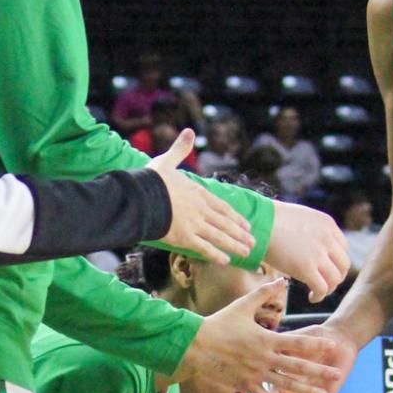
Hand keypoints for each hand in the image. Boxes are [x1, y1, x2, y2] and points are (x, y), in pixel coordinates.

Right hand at [149, 131, 254, 264]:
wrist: (140, 197)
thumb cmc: (151, 180)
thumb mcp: (167, 161)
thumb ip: (180, 149)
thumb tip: (189, 132)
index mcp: (198, 192)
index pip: (222, 207)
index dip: (235, 217)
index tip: (245, 224)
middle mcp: (200, 209)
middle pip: (225, 223)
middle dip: (240, 233)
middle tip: (252, 242)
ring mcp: (194, 224)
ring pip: (220, 236)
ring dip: (234, 245)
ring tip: (246, 252)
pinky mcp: (184, 237)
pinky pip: (204, 248)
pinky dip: (216, 254)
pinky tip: (225, 260)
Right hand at [183, 286, 357, 392]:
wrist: (194, 346)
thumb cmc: (218, 324)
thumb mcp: (242, 305)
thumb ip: (264, 293)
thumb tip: (282, 280)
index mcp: (266, 338)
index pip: (297, 342)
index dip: (317, 345)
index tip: (333, 346)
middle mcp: (264, 358)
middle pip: (298, 366)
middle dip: (319, 371)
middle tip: (338, 374)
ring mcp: (255, 374)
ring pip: (286, 385)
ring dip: (306, 391)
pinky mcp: (245, 385)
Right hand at [265, 202, 349, 299]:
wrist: (259, 222)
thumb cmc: (271, 219)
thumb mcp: (301, 218)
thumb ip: (312, 230)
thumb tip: (309, 244)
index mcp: (327, 224)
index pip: (343, 248)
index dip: (336, 262)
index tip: (327, 269)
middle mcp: (327, 239)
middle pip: (344, 265)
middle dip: (337, 276)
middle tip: (326, 283)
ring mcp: (318, 254)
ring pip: (335, 279)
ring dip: (329, 289)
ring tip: (317, 292)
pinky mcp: (306, 268)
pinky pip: (322, 288)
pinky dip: (319, 296)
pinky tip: (312, 298)